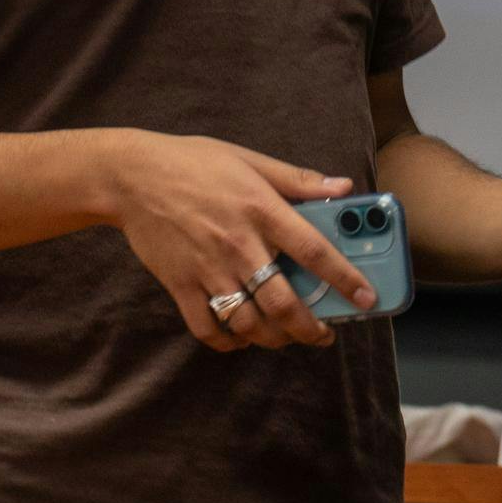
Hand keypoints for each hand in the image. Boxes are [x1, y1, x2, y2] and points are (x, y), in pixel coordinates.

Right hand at [104, 131, 377, 352]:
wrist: (134, 176)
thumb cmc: (196, 162)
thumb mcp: (251, 160)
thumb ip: (298, 179)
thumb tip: (343, 188)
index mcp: (262, 210)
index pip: (315, 251)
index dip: (346, 280)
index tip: (367, 300)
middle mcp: (239, 245)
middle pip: (283, 303)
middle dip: (311, 328)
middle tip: (324, 333)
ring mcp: (208, 270)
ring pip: (249, 323)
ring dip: (274, 338)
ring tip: (287, 335)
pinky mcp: (180, 286)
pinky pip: (208, 329)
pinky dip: (228, 342)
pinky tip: (241, 337)